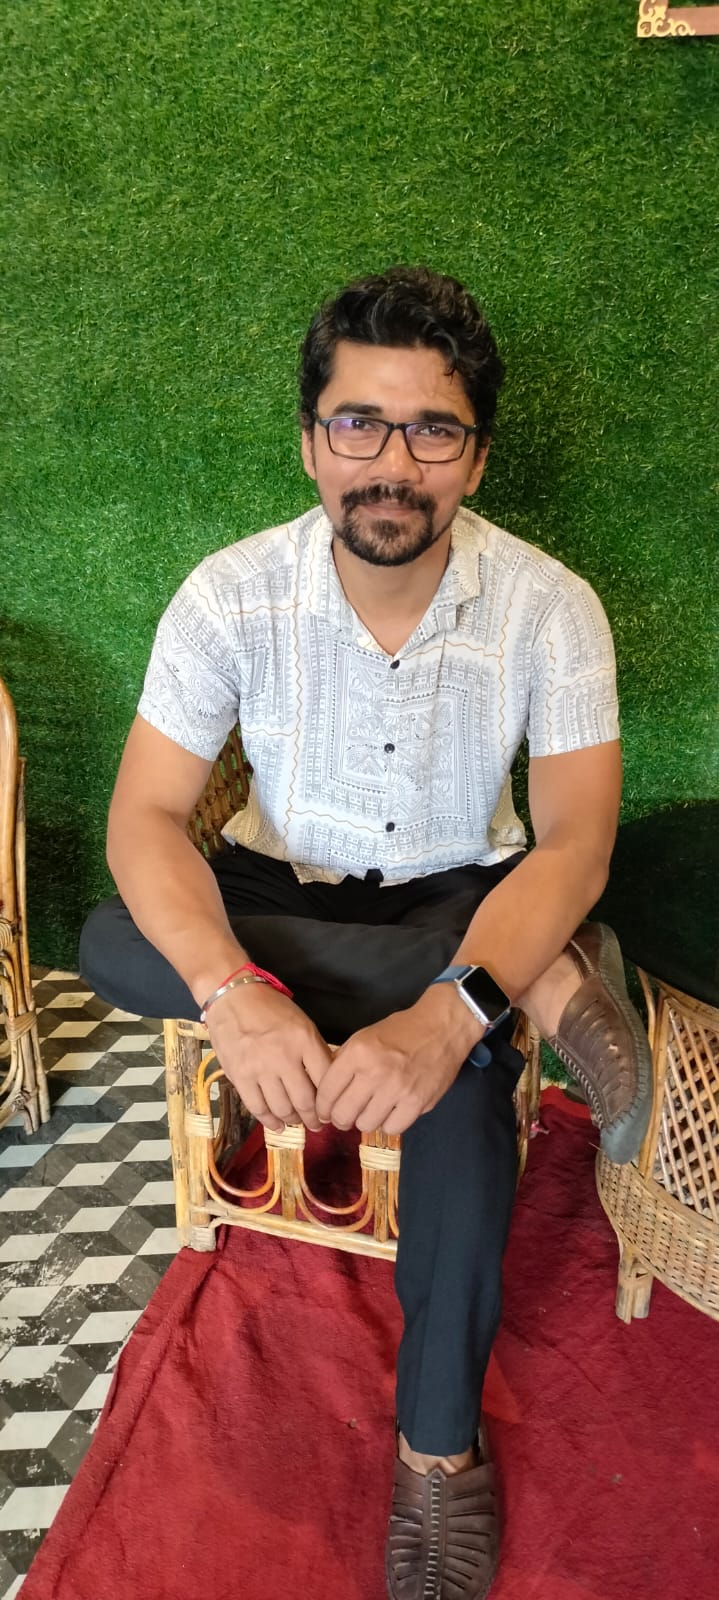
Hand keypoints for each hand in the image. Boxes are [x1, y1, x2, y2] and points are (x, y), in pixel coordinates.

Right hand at [204, 982, 331, 1132]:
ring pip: (282, 1108)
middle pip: (305, 1101)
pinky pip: (257, 1108)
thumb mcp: (302, 1024)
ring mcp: (259, 1068)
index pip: (325, 1081)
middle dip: (313, 1118)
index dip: (330, 1101)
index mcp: (304, 1040)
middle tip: (316, 1124)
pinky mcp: (239, 1076)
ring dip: (293, 1120)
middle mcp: (283, 1057)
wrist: (233, 998)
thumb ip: (315, 1051)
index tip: (330, 1110)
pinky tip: (277, 1125)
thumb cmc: (271, 1009)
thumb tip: (327, 1083)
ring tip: (297, 1121)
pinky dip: (270, 1121)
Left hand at [315, 984, 484, 1136]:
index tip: (325, 1111)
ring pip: (365, 1125)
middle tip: (345, 1116)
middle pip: (343, 1114)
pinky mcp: (417, 1103)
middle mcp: (375, 1072)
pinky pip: (392, 1129)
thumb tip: (324, 1089)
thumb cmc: (401, 1030)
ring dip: (365, 1121)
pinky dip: (388, 1124)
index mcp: (358, 1053)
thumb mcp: (364, 1036)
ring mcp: (397, 1089)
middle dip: (340, 1118)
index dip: (322, 1106)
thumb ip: (343, 1061)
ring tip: (370, 1111)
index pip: (327, 1092)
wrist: (441, 1028)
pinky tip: (390, 1112)